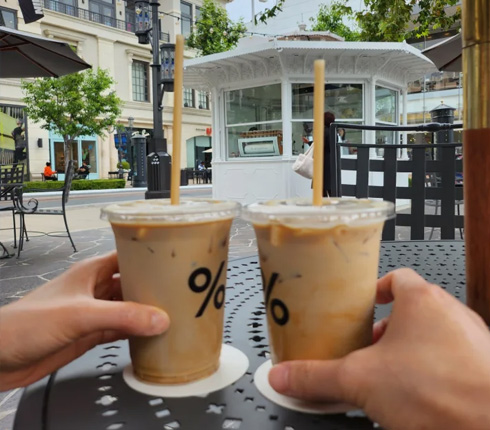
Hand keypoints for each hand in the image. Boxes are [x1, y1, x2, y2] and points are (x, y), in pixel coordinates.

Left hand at [0, 252, 168, 390]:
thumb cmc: (28, 323)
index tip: (175, 262)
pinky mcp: (90, 335)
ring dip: (146, 311)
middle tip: (181, 292)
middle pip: (131, 283)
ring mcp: (93, 313)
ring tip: (174, 313)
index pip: (127, 256)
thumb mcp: (80, 314)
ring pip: (128, 308)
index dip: (150, 257)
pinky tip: (152, 334)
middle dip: (153, 287)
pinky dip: (136, 332)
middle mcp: (95, 289)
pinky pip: (120, 330)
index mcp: (91, 272)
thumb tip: (160, 319)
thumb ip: (122, 316)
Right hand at [269, 269, 489, 429]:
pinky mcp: (485, 370)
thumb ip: (316, 376)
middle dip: (388, 330)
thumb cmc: (444, 393)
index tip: (362, 304)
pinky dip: (434, 372)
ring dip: (412, 352)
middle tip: (368, 349)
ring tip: (391, 376)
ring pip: (435, 336)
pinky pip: (454, 361)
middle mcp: (453, 315)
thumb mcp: (360, 380)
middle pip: (413, 309)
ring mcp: (474, 342)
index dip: (375, 290)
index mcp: (423, 301)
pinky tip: (419, 398)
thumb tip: (285, 376)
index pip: (395, 279)